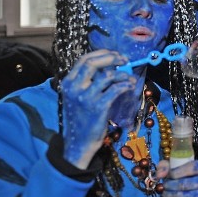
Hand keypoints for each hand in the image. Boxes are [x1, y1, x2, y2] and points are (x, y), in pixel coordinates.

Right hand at [61, 50, 136, 168]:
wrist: (78, 142)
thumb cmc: (80, 118)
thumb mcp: (76, 97)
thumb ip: (86, 82)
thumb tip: (108, 66)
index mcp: (68, 83)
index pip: (84, 60)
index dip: (102, 54)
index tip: (115, 55)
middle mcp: (74, 88)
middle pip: (93, 63)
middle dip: (112, 58)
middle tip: (125, 60)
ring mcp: (86, 97)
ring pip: (108, 76)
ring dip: (122, 74)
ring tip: (130, 77)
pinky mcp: (98, 107)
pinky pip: (115, 89)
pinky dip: (125, 85)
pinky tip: (129, 86)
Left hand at [156, 159, 197, 196]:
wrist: (184, 195)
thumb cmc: (178, 176)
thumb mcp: (170, 167)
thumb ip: (164, 167)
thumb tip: (160, 175)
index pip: (193, 168)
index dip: (178, 172)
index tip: (167, 175)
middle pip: (189, 183)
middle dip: (172, 185)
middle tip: (163, 186)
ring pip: (187, 196)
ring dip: (172, 195)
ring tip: (164, 193)